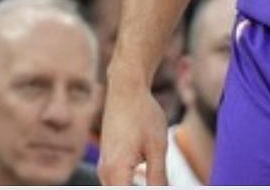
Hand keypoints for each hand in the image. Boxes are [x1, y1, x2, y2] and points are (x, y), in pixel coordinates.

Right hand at [97, 70, 169, 184]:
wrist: (126, 90)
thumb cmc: (142, 114)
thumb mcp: (157, 148)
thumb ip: (159, 179)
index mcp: (115, 172)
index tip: (162, 187)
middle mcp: (105, 173)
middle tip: (163, 182)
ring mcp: (105, 169)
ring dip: (141, 189)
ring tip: (161, 179)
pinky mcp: (110, 163)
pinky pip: (121, 185)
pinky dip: (136, 187)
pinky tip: (151, 178)